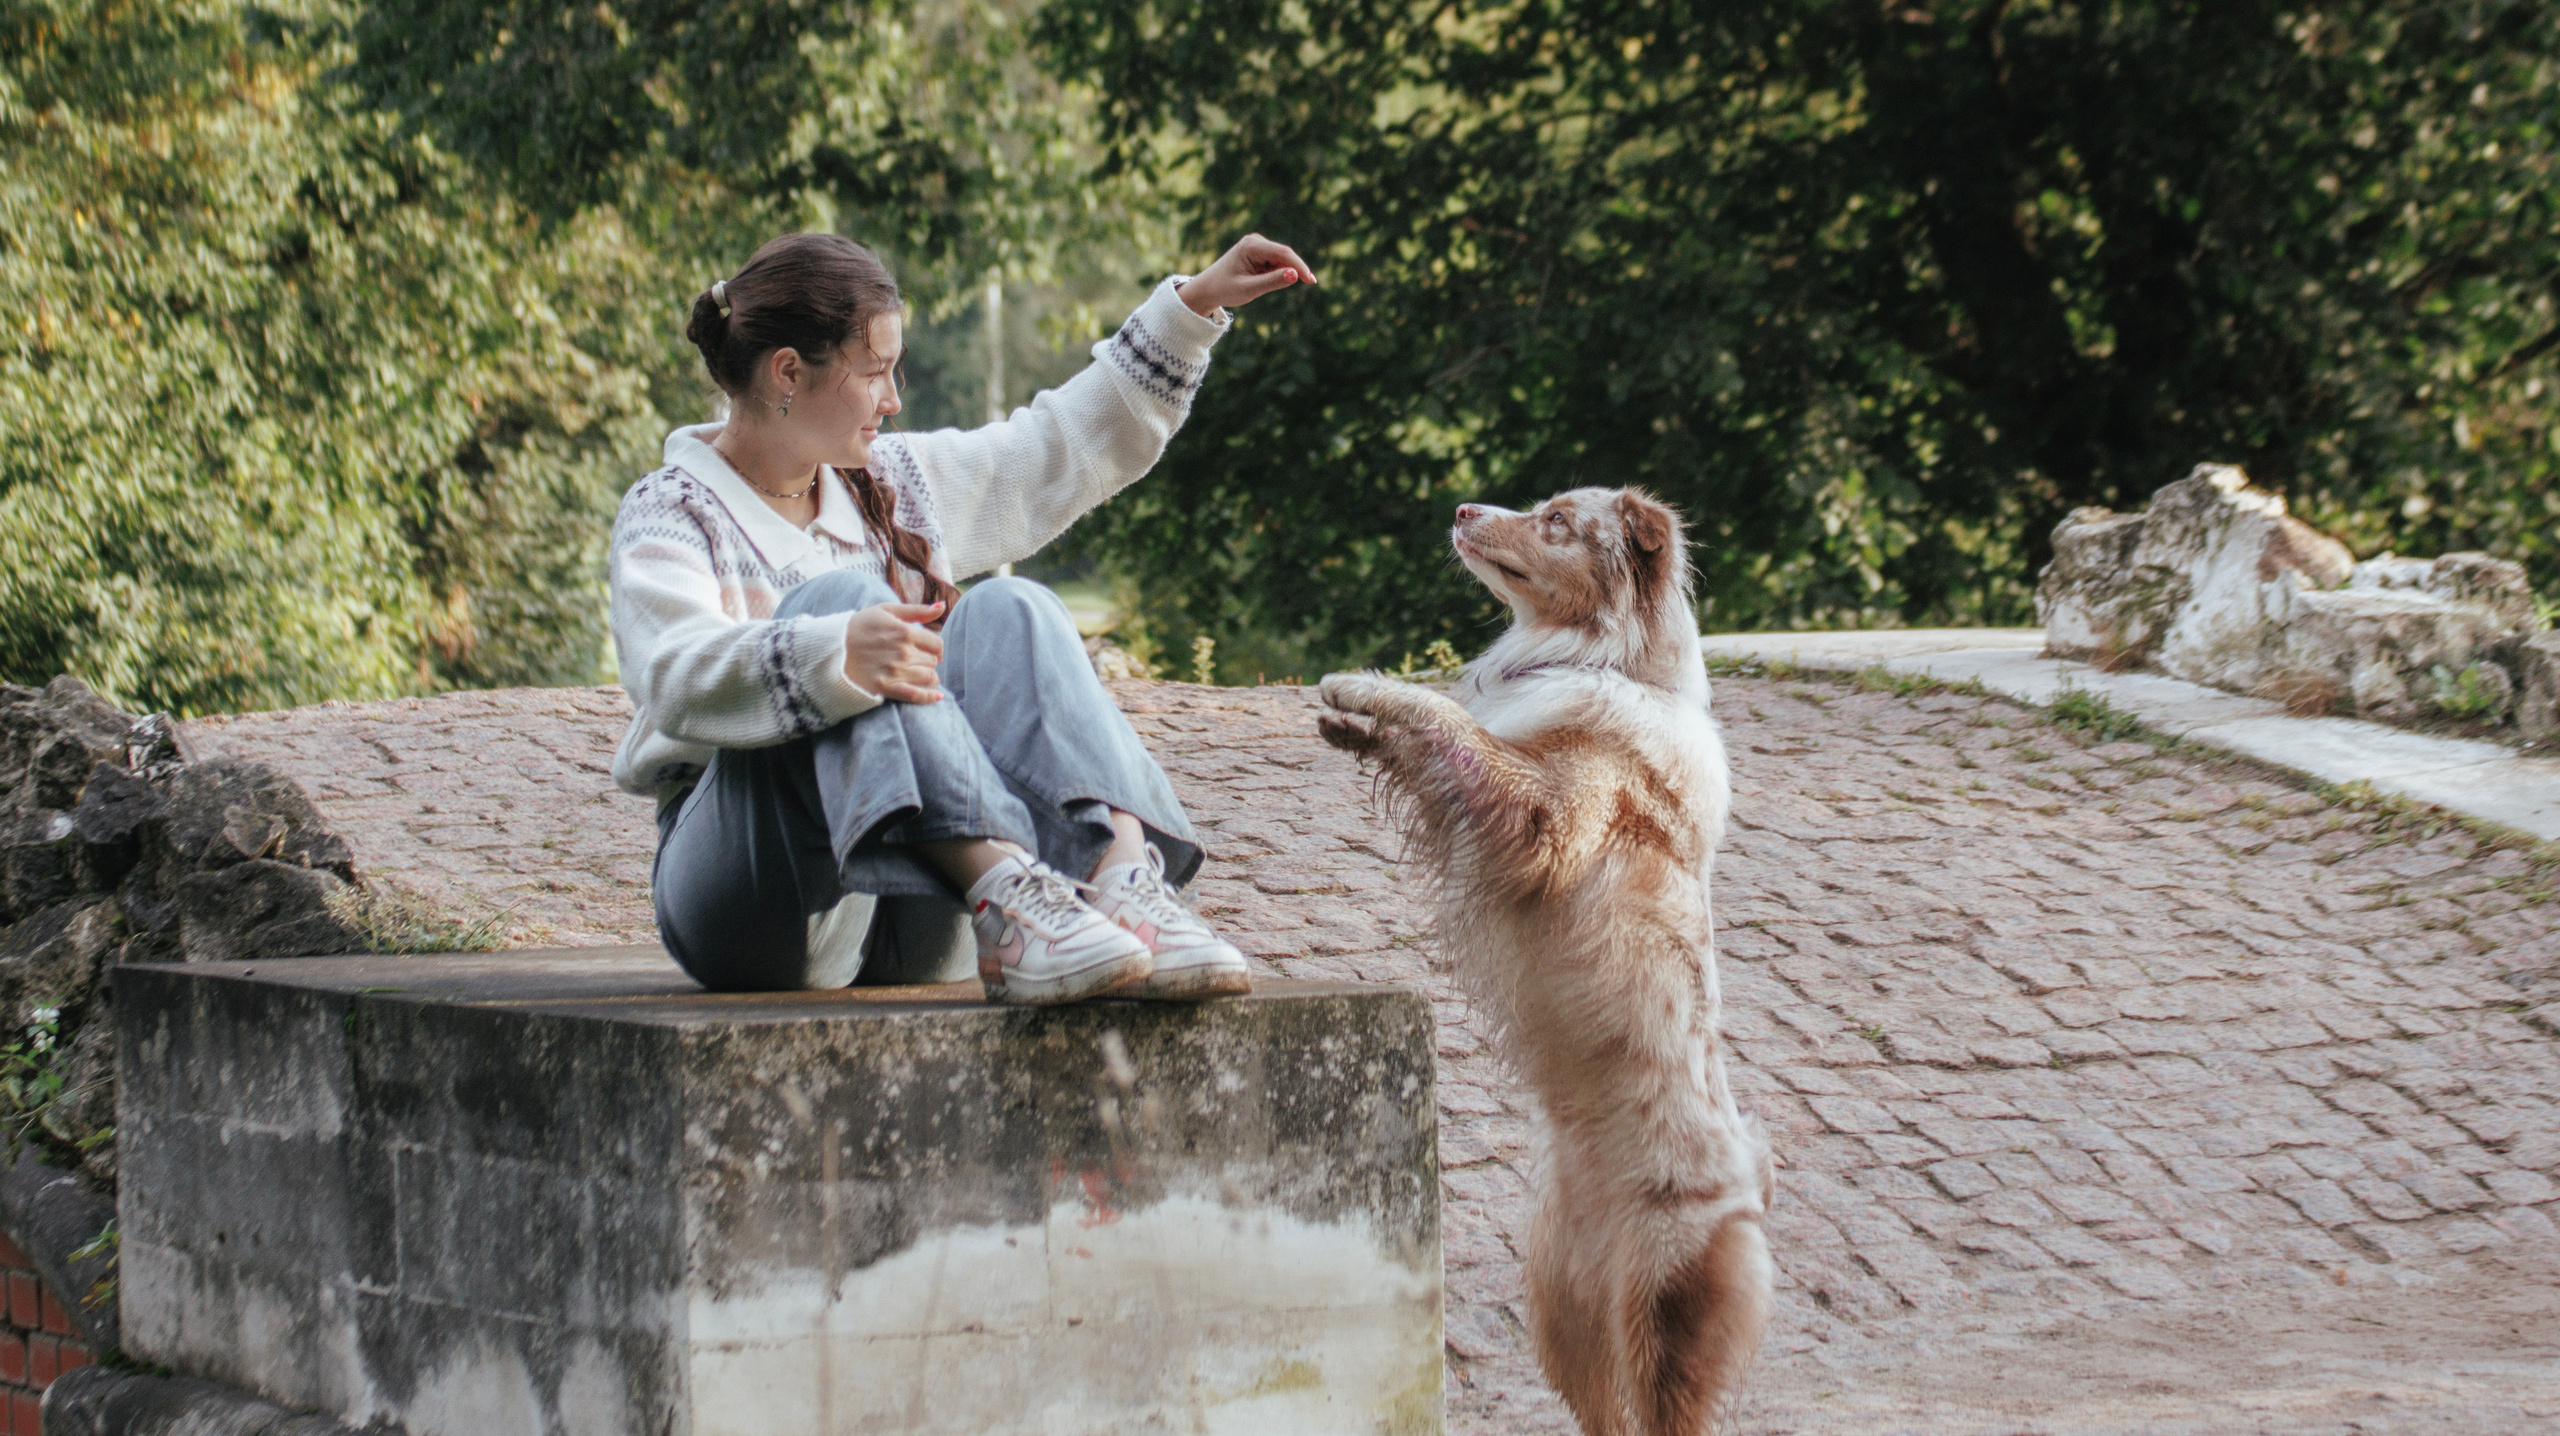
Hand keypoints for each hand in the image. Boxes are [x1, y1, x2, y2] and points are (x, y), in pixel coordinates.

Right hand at [844, 602, 946, 702]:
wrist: (832, 647)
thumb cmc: (860, 626)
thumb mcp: (886, 610)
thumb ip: (917, 610)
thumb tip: (942, 607)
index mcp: (905, 632)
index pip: (937, 643)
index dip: (935, 647)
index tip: (929, 649)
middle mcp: (903, 652)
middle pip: (932, 661)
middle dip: (927, 660)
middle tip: (916, 660)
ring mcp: (895, 671)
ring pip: (928, 677)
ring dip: (928, 676)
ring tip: (919, 673)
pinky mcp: (886, 687)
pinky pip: (916, 695)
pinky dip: (929, 697)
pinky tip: (937, 696)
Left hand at [1178, 234, 1319, 315]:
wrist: (1207, 288)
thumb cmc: (1225, 289)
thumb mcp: (1249, 289)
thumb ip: (1272, 282)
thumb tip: (1295, 275)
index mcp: (1251, 246)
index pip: (1283, 253)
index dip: (1300, 266)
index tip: (1311, 281)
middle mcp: (1255, 241)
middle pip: (1284, 255)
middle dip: (1295, 269)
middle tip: (1310, 284)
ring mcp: (1257, 245)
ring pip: (1281, 259)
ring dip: (1280, 274)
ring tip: (1256, 285)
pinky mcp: (1259, 252)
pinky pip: (1275, 263)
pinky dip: (1275, 273)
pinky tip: (1258, 282)